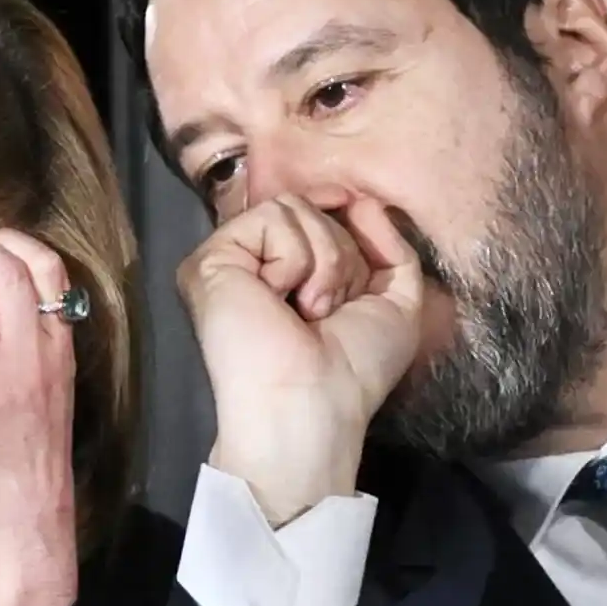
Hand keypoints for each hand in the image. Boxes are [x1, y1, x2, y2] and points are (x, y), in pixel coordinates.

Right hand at [178, 195, 422, 525]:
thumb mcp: (396, 302)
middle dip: (342, 257)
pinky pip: (271, 217)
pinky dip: (294, 259)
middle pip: (313, 207)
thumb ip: (389, 246)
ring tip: (307, 311)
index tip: (359, 286)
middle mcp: (255, 261)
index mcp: (289, 272)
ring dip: (323, 262)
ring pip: (294, 207)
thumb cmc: (353, 371)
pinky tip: (281, 300)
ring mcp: (229, 258)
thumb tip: (362, 201)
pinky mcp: (210, 259)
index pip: (324, 216)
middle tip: (326, 312)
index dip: (352, 241)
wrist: (312, 405)